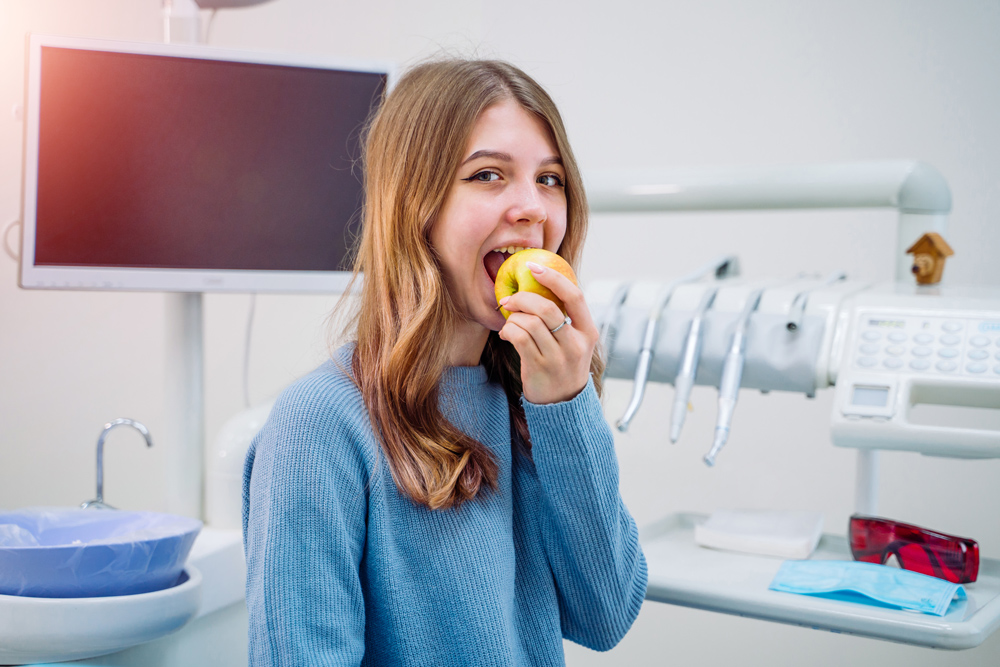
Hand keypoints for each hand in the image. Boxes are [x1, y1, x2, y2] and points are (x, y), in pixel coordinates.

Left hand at [498, 261, 597, 403]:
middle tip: (509, 298)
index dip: (554, 278)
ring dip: (514, 317)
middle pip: (548, 308)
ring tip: (509, 320)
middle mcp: (575, 344)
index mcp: (587, 332)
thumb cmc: (564, 364)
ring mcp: (557, 358)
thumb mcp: (575, 342)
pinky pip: (519, 338)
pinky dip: (508, 330)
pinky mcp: (539, 368)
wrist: (563, 404)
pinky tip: (506, 333)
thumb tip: (539, 286)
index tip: (534, 267)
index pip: (574, 296)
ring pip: (530, 323)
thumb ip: (565, 318)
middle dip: (523, 298)